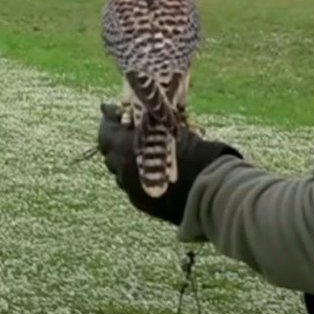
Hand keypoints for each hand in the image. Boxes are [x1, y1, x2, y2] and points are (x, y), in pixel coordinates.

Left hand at [96, 102, 241, 224]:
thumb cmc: (191, 152)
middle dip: (117, 141)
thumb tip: (130, 110)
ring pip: (120, 171)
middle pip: (110, 153)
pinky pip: (131, 185)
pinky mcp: (141, 203)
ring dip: (126, 160)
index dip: (109, 122)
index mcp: (124, 148)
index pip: (105, 132)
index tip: (114, 113)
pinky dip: (136, 175)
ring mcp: (130, 189)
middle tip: (130, 131)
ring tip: (145, 150)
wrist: (208, 190)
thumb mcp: (166, 129)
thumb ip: (144, 122)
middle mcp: (122, 170)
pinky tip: (152, 169)